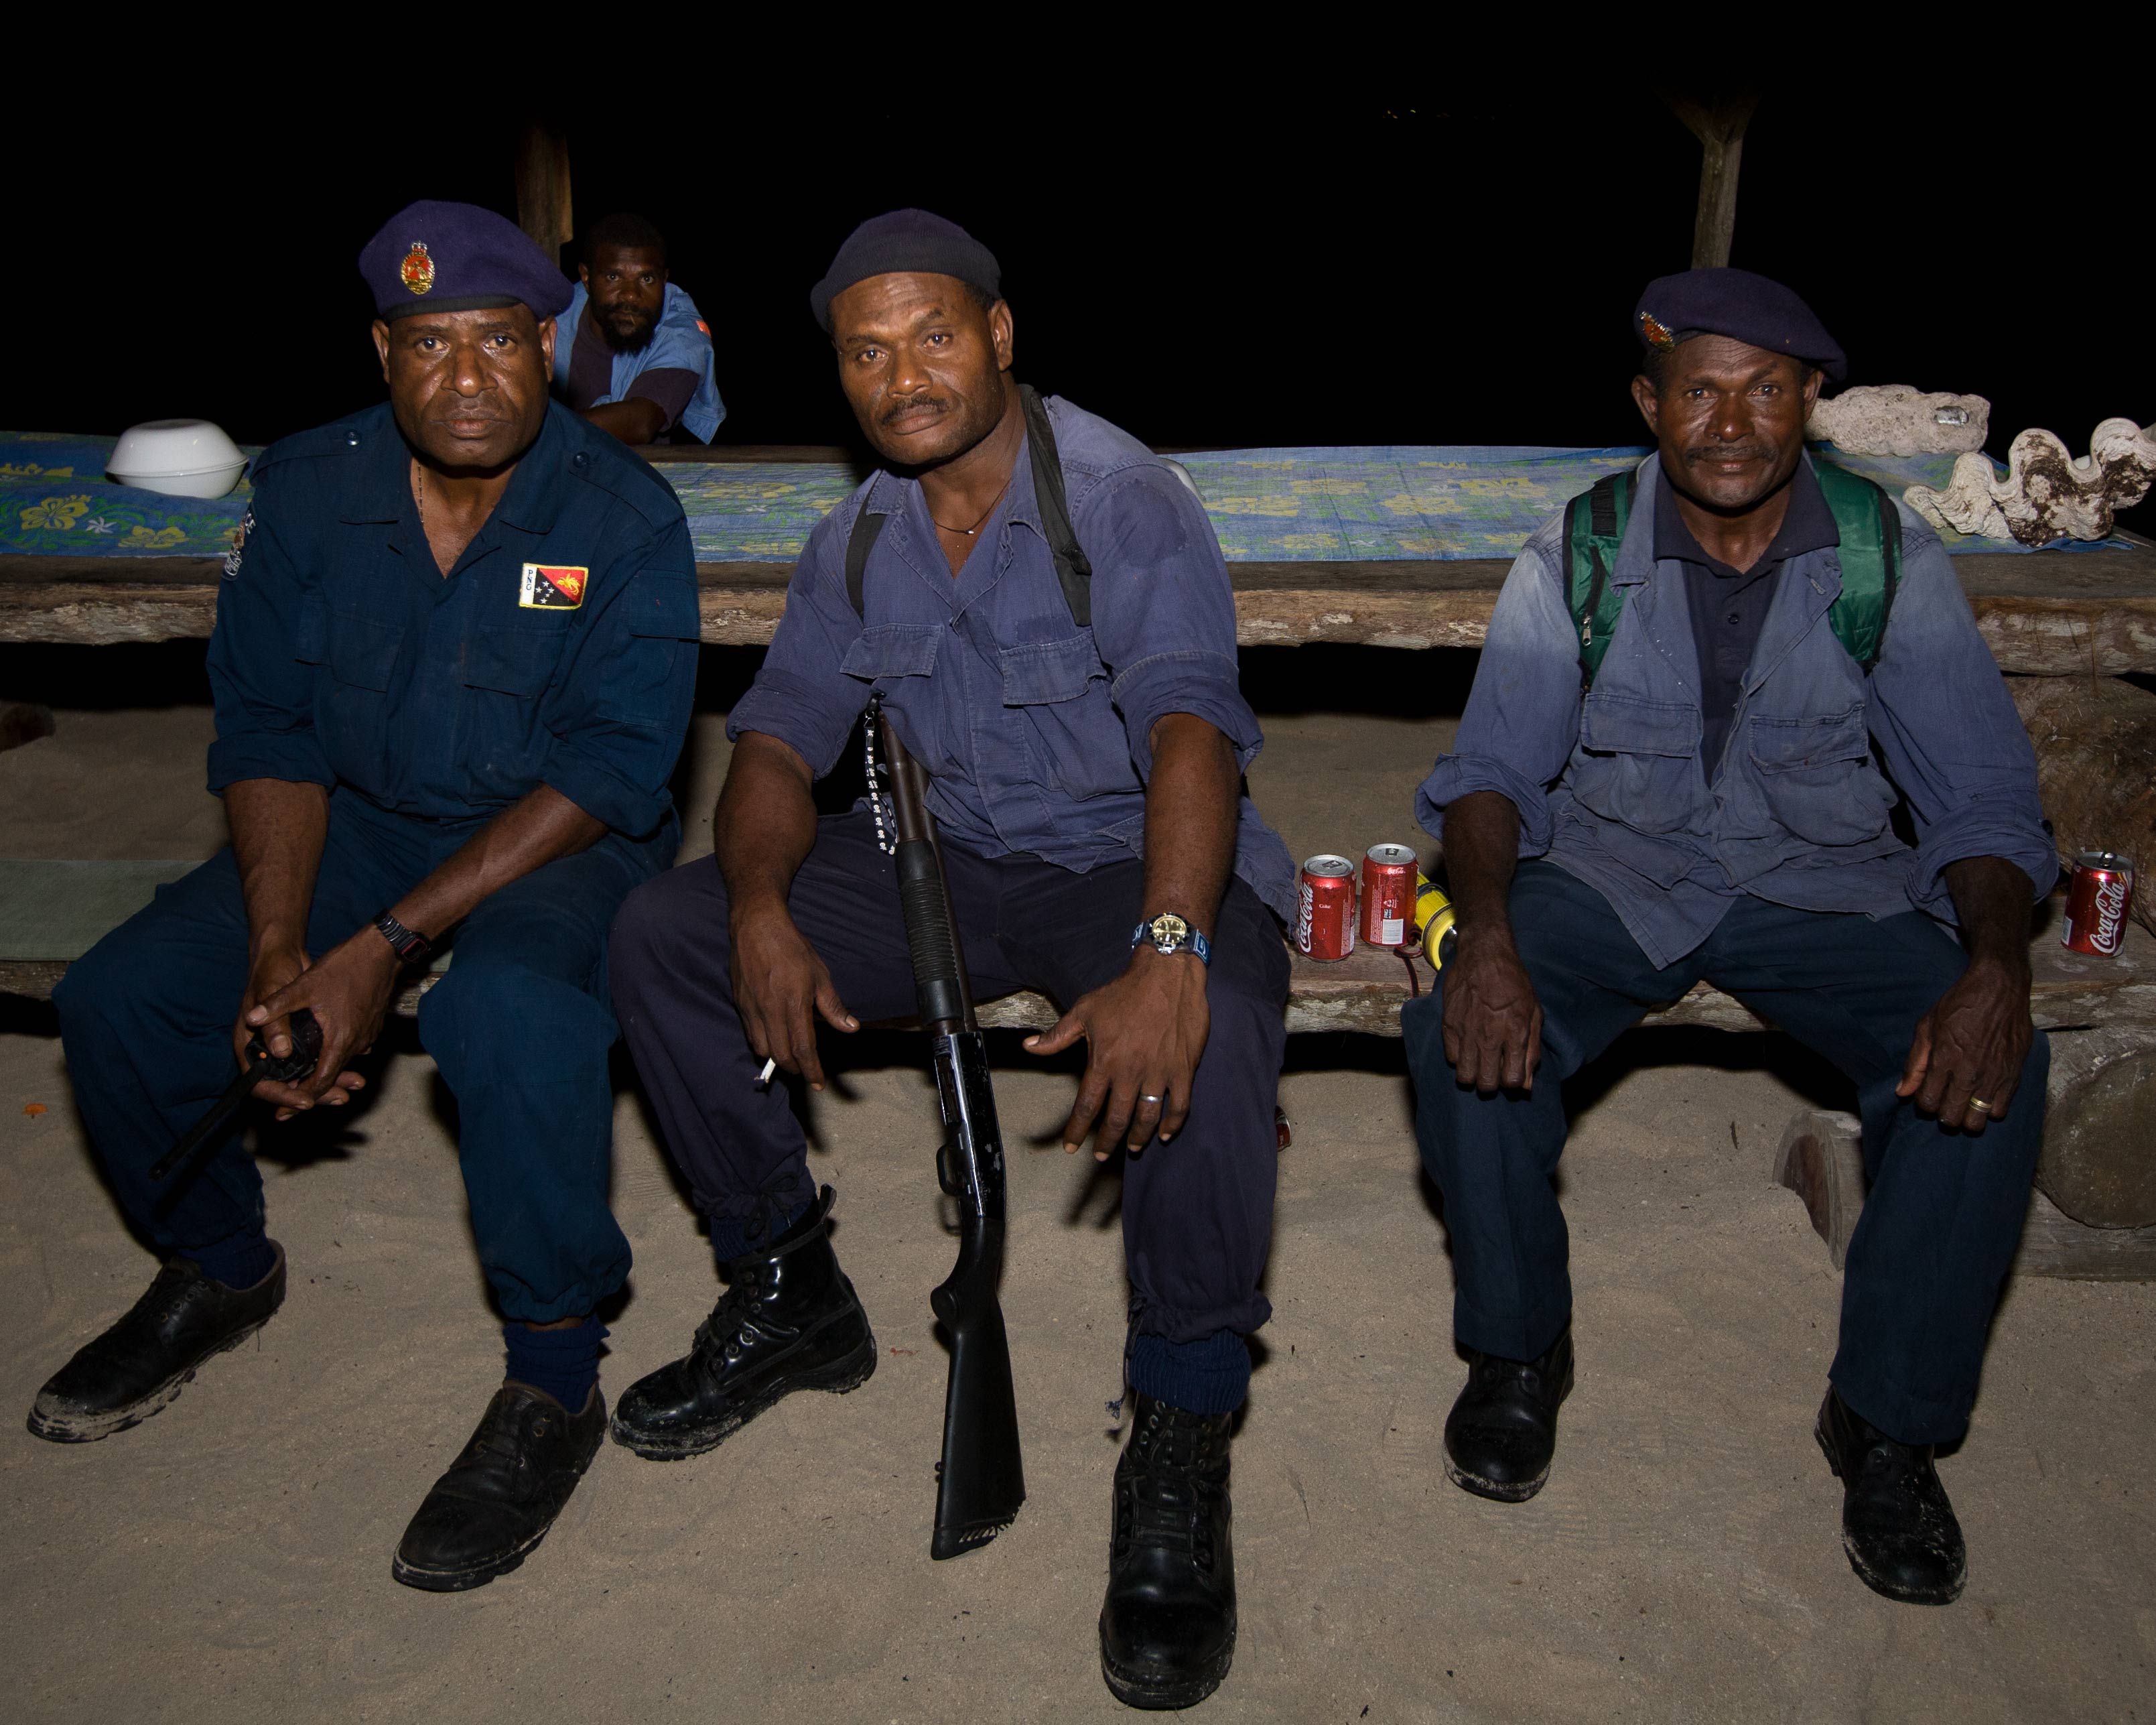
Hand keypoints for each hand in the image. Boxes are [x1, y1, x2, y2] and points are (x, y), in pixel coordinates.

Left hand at [242, 932, 392, 1118]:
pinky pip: (351, 1049)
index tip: (285, 1113)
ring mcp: (367, 1035)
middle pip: (332, 1077)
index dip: (301, 1099)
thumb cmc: (345, 967)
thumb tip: (251, 1018)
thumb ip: (277, 1005)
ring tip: (302, 1081)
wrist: (383, 951)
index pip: (321, 1082)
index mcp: (339, 1040)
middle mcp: (357, 1044)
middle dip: (310, 1092)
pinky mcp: (372, 1026)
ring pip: (342, 1063)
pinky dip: (336, 1057)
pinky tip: (324, 1051)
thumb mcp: (305, 985)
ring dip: (324, 1074)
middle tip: (290, 1106)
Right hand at [730, 900, 855, 1091]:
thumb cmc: (791, 948)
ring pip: (762, 1048)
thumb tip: (850, 1028)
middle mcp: (770, 1010)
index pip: (803, 1048)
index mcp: (794, 1003)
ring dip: (777, 1059)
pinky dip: (763, 1044)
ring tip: (790, 1057)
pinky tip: (773, 1039)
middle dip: (795, 1069)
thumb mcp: (820, 974)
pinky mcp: (739, 1004)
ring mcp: (752, 1008)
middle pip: (781, 1055)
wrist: (756, 927)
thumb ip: (832, 1006)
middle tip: (806, 1071)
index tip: (818, 1083)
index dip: (812, 1069)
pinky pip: (751, 1034)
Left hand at [1025, 946, 1208, 1158]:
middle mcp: (1131, 1073)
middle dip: (1107, 1143)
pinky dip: (1173, 1123)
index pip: (1087, 1106)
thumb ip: (1057, 1036)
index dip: (1077, 1130)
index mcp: (1104, 1061)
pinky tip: (1165, 1132)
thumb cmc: (1124, 992)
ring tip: (1132, 1148)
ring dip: (1138, 1138)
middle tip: (1101, 1157)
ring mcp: (1159, 1073)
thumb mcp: (1085, 1011)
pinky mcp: (1183, 1069)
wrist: (1167, 975)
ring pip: (1147, 1118)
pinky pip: (1179, 1105)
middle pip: (1116, 1119)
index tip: (1071, 1147)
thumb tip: (1029, 1047)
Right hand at [1441, 929, 1543, 1093]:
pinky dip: (1459, 1058)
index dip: (1512, 1083)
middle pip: (1486, 1083)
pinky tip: (1467, 1047)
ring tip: (1477, 1065)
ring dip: (1473, 1076)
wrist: (1484, 955)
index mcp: (1515, 1033)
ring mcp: (1467, 1031)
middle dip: (1492, 1084)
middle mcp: (1490, 1036)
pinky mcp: (1449, 1024)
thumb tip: (1526, 1084)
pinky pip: (1451, 1057)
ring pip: (1465, 1075)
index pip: (1511, 1081)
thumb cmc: (1514, 983)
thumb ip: (1531, 1050)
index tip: (1511, 1075)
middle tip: (1493, 1074)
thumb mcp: (1534, 1013)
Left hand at [1897, 954, 2032, 1133]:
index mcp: (1944, 1060)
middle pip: (1952, 1117)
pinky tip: (1983, 1097)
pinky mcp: (2014, 1075)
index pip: (1928, 1103)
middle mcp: (1969, 1073)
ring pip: (1977, 1121)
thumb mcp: (1927, 1026)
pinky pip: (2001, 1110)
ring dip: (1967, 1118)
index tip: (1927, 1095)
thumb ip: (1915, 1062)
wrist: (2000, 988)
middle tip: (1945, 1103)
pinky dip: (1990, 1110)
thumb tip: (1902, 1092)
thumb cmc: (1959, 1004)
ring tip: (1964, 1105)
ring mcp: (1994, 1077)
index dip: (1924, 1103)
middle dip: (1943, 1115)